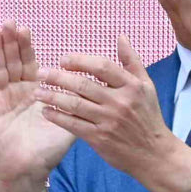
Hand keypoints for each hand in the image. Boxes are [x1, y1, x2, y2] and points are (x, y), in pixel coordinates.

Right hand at [0, 22, 72, 191]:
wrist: (29, 171)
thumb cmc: (48, 149)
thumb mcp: (68, 122)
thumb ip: (78, 103)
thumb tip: (97, 85)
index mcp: (33, 90)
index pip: (28, 62)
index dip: (24, 45)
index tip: (24, 27)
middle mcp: (15, 91)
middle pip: (10, 61)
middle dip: (8, 42)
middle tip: (8, 22)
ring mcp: (0, 99)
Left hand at [36, 37, 190, 191]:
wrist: (154, 154)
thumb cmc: (148, 117)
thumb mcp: (147, 87)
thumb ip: (131, 61)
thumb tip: (121, 37)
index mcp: (131, 86)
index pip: (102, 66)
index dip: (80, 60)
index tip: (63, 60)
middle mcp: (120, 102)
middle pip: (83, 85)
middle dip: (58, 77)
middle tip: (41, 73)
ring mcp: (109, 121)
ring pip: (75, 104)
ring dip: (52, 96)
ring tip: (37, 92)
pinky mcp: (100, 138)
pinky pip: (73, 125)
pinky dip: (57, 117)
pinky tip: (46, 111)